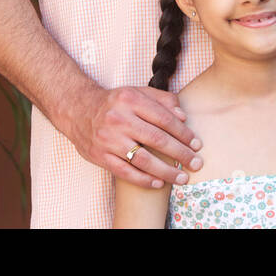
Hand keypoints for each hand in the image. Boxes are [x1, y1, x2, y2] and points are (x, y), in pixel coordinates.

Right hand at [66, 85, 202, 188]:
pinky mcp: (100, 156)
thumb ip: (163, 100)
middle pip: (157, 139)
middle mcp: (119, 119)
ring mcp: (108, 139)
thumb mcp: (138, 92)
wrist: (78, 110)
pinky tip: (159, 183)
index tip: (197, 144)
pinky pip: (125, 172)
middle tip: (196, 163)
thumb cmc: (116, 102)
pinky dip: (143, 179)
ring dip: (165, 171)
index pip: (164, 118)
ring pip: (142, 159)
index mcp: (131, 100)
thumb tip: (183, 117)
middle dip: (180, 153)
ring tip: (182, 177)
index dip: (183, 133)